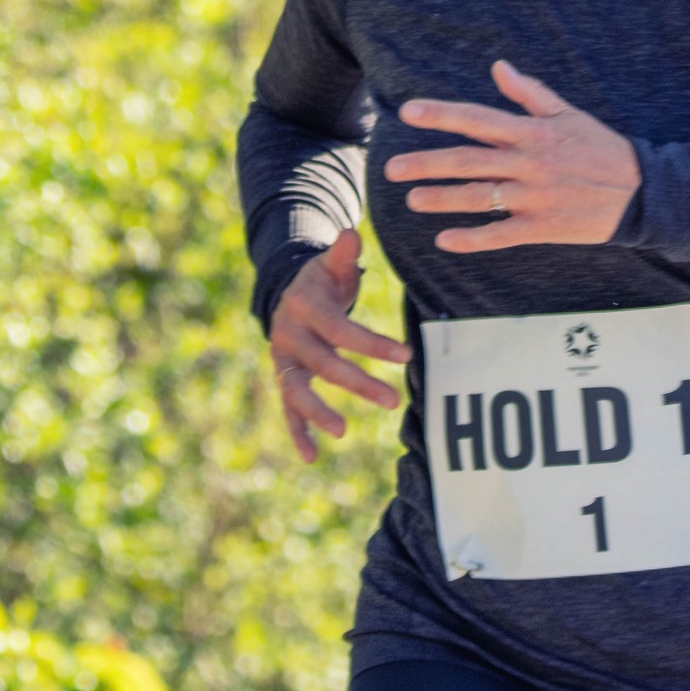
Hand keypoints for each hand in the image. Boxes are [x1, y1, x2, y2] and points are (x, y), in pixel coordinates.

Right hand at [269, 229, 411, 463]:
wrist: (289, 291)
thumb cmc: (324, 279)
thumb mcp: (332, 263)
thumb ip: (344, 253)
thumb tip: (352, 233)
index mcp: (305, 305)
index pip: (341, 329)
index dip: (372, 344)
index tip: (406, 356)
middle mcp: (289, 334)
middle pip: (324, 363)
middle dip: (357, 383)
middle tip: (393, 400)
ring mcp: (283, 359)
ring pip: (297, 390)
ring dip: (318, 413)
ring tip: (344, 433)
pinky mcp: (284, 376)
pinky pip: (288, 407)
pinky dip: (297, 432)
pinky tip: (312, 457)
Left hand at [385, 60, 641, 252]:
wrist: (641, 192)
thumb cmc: (602, 148)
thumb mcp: (569, 113)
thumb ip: (530, 92)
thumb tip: (499, 67)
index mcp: (533, 132)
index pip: (479, 119)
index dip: (442, 115)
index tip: (408, 113)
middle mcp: (529, 163)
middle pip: (469, 162)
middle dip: (427, 164)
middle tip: (392, 168)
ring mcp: (535, 197)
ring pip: (479, 199)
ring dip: (442, 200)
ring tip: (412, 200)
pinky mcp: (543, 227)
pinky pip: (500, 234)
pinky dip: (472, 239)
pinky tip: (445, 240)